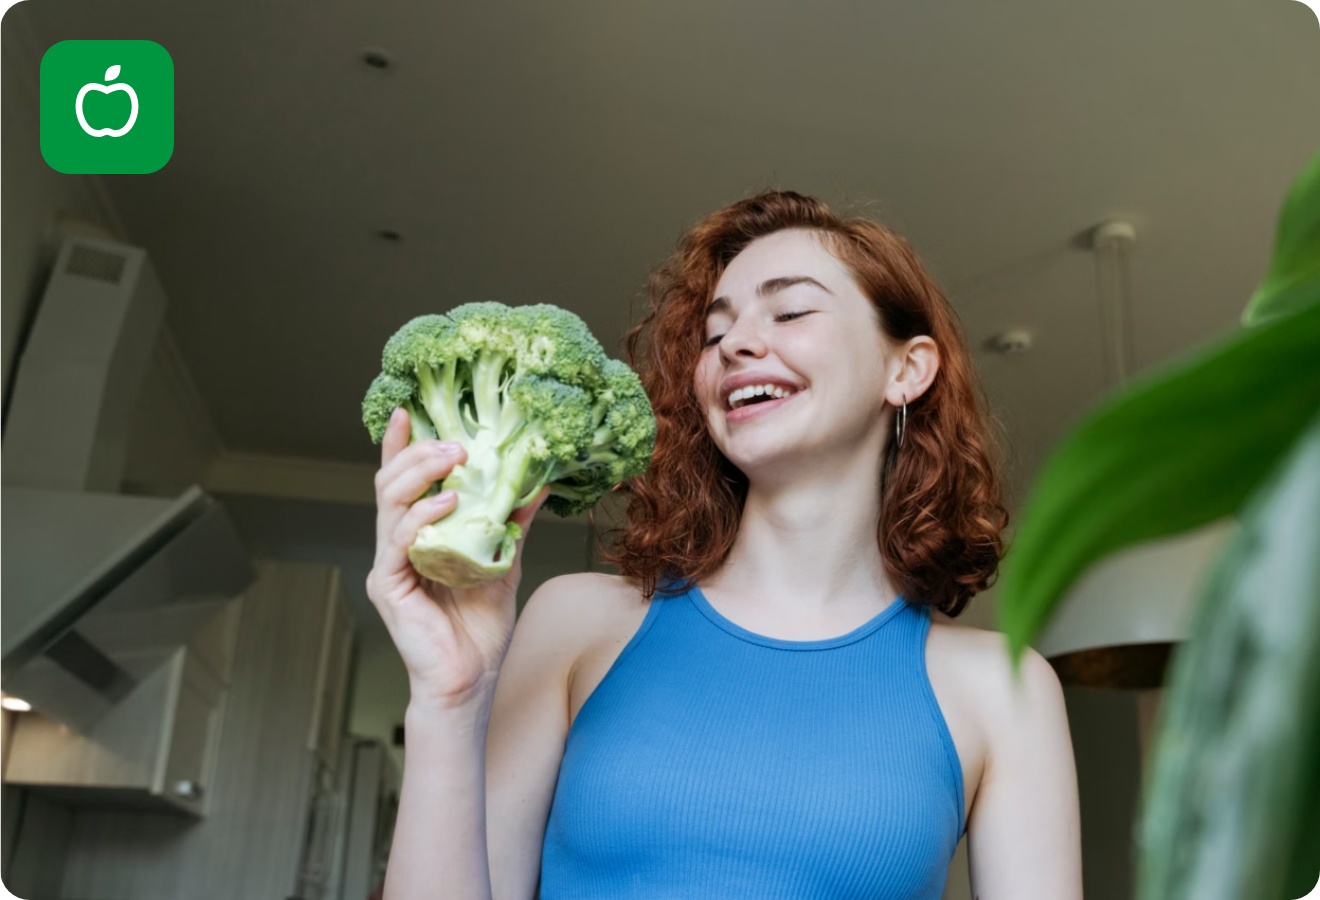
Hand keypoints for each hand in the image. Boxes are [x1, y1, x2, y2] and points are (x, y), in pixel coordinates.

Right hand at [365, 407, 548, 709]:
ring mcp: (389, 564)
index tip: (410, 409)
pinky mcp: (389, 585)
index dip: (401, 445)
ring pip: (389, 503)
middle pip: (391, 483)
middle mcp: (395, 544)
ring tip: (454, 457)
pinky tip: (448, 502)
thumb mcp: (502, 562)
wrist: (470, 680)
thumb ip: (511, 523)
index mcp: (417, 534)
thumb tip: (537, 483)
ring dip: (421, 474)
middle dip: (419, 452)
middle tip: (455, 439)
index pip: (403, 481)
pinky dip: (422, 516)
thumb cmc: (480, 628)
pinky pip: (399, 541)